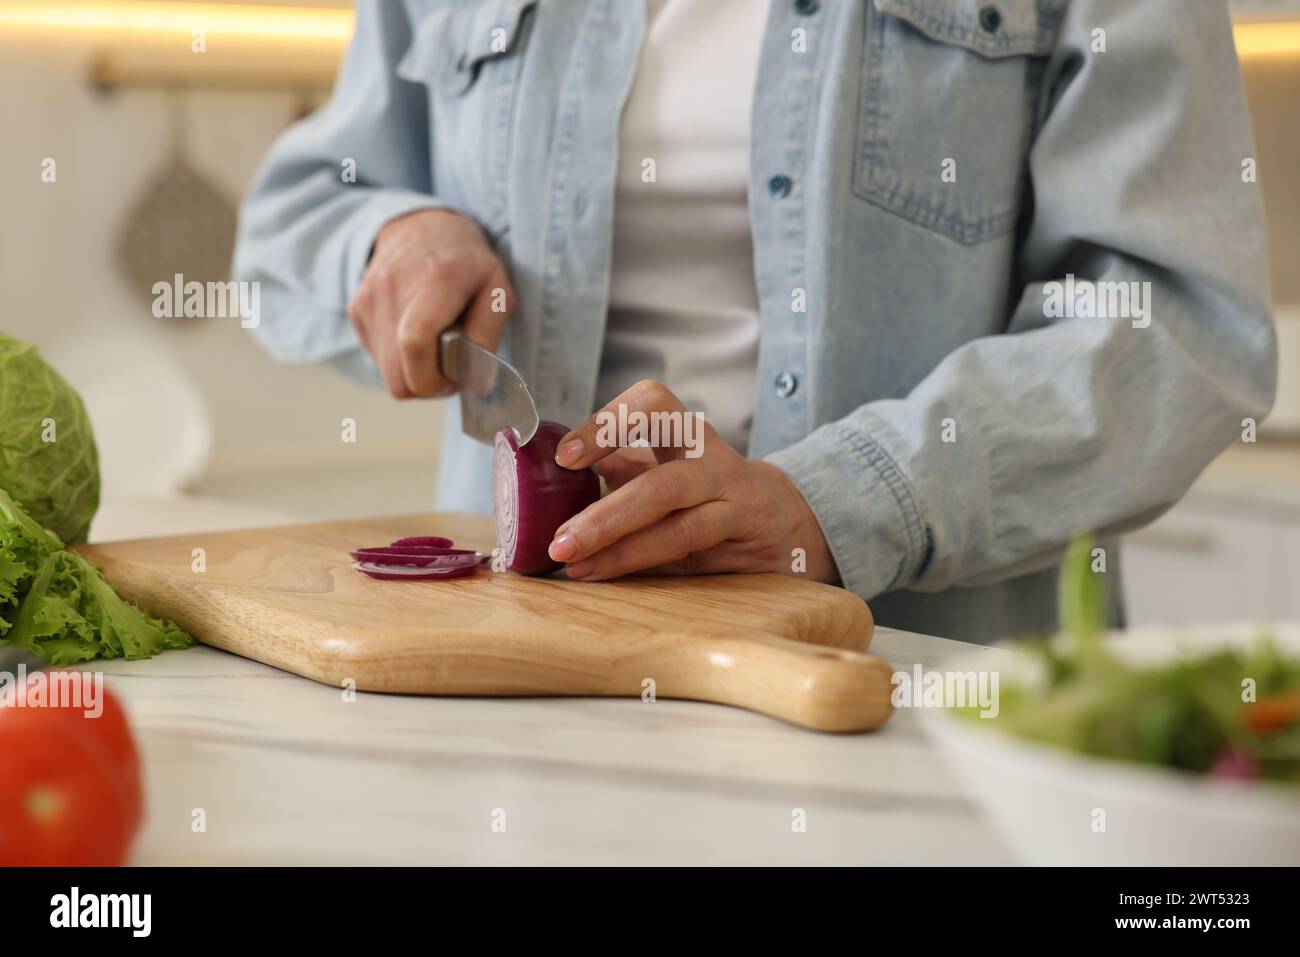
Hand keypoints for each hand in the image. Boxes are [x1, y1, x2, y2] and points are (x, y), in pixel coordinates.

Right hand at [348, 209, 515, 397]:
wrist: (420, 227)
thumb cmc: (467, 262)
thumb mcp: (498, 290)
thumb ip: (488, 336)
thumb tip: (476, 382)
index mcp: (437, 280)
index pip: (416, 344)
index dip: (434, 379)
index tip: (454, 378)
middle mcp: (393, 288)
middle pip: (398, 375)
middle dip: (427, 385)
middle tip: (448, 368)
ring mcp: (368, 299)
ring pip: (386, 373)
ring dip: (413, 373)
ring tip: (434, 347)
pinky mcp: (356, 309)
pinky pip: (376, 357)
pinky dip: (398, 358)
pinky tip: (414, 334)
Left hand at [546, 380, 839, 582]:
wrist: (781, 521)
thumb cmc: (706, 496)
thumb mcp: (663, 473)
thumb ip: (622, 471)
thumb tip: (555, 475)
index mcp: (686, 433)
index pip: (653, 404)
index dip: (608, 424)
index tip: (566, 458)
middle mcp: (712, 460)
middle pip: (660, 482)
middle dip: (604, 514)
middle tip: (559, 539)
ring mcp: (734, 499)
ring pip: (677, 523)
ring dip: (620, 546)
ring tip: (575, 563)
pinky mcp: (747, 536)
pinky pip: (691, 551)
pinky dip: (643, 562)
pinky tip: (608, 572)